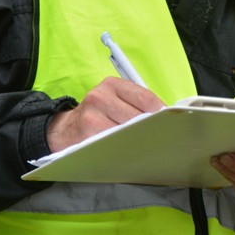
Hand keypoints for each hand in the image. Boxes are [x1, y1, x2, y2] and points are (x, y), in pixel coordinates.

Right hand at [46, 77, 164, 151]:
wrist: (64, 129)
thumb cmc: (97, 114)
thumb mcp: (114, 99)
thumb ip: (137, 103)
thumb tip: (165, 115)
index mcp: (112, 84)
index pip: (145, 98)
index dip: (161, 113)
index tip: (171, 122)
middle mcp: (100, 96)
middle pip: (138, 116)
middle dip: (151, 128)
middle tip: (161, 137)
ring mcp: (92, 117)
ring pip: (127, 132)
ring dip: (139, 140)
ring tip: (145, 144)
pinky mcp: (87, 136)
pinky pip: (114, 145)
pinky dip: (125, 149)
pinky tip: (128, 151)